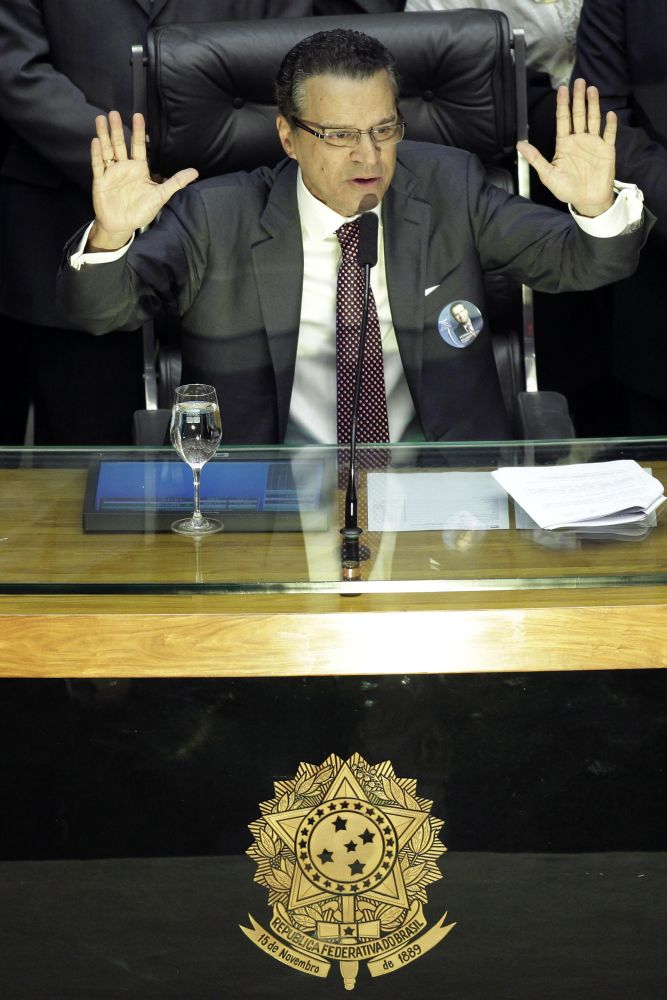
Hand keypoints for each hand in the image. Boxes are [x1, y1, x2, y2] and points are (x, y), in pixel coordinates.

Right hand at [88, 111, 197, 249]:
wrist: (122, 225)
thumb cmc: (141, 210)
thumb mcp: (161, 195)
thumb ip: (175, 182)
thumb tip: (195, 172)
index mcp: (139, 168)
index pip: (139, 146)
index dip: (139, 131)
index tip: (138, 115)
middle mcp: (124, 167)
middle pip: (121, 144)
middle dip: (118, 129)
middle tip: (114, 112)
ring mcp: (111, 172)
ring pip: (107, 150)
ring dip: (105, 135)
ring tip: (102, 119)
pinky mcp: (100, 180)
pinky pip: (97, 165)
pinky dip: (96, 154)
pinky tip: (96, 141)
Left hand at [517, 78, 615, 216]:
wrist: (587, 200)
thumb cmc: (566, 189)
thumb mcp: (548, 175)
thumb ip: (536, 159)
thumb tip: (519, 145)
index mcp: (564, 144)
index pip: (562, 120)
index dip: (562, 105)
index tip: (562, 89)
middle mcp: (579, 139)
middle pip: (578, 114)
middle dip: (578, 98)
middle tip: (578, 81)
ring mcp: (593, 143)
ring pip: (593, 119)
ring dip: (592, 105)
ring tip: (591, 89)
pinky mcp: (606, 150)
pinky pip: (609, 134)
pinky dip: (609, 125)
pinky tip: (608, 114)